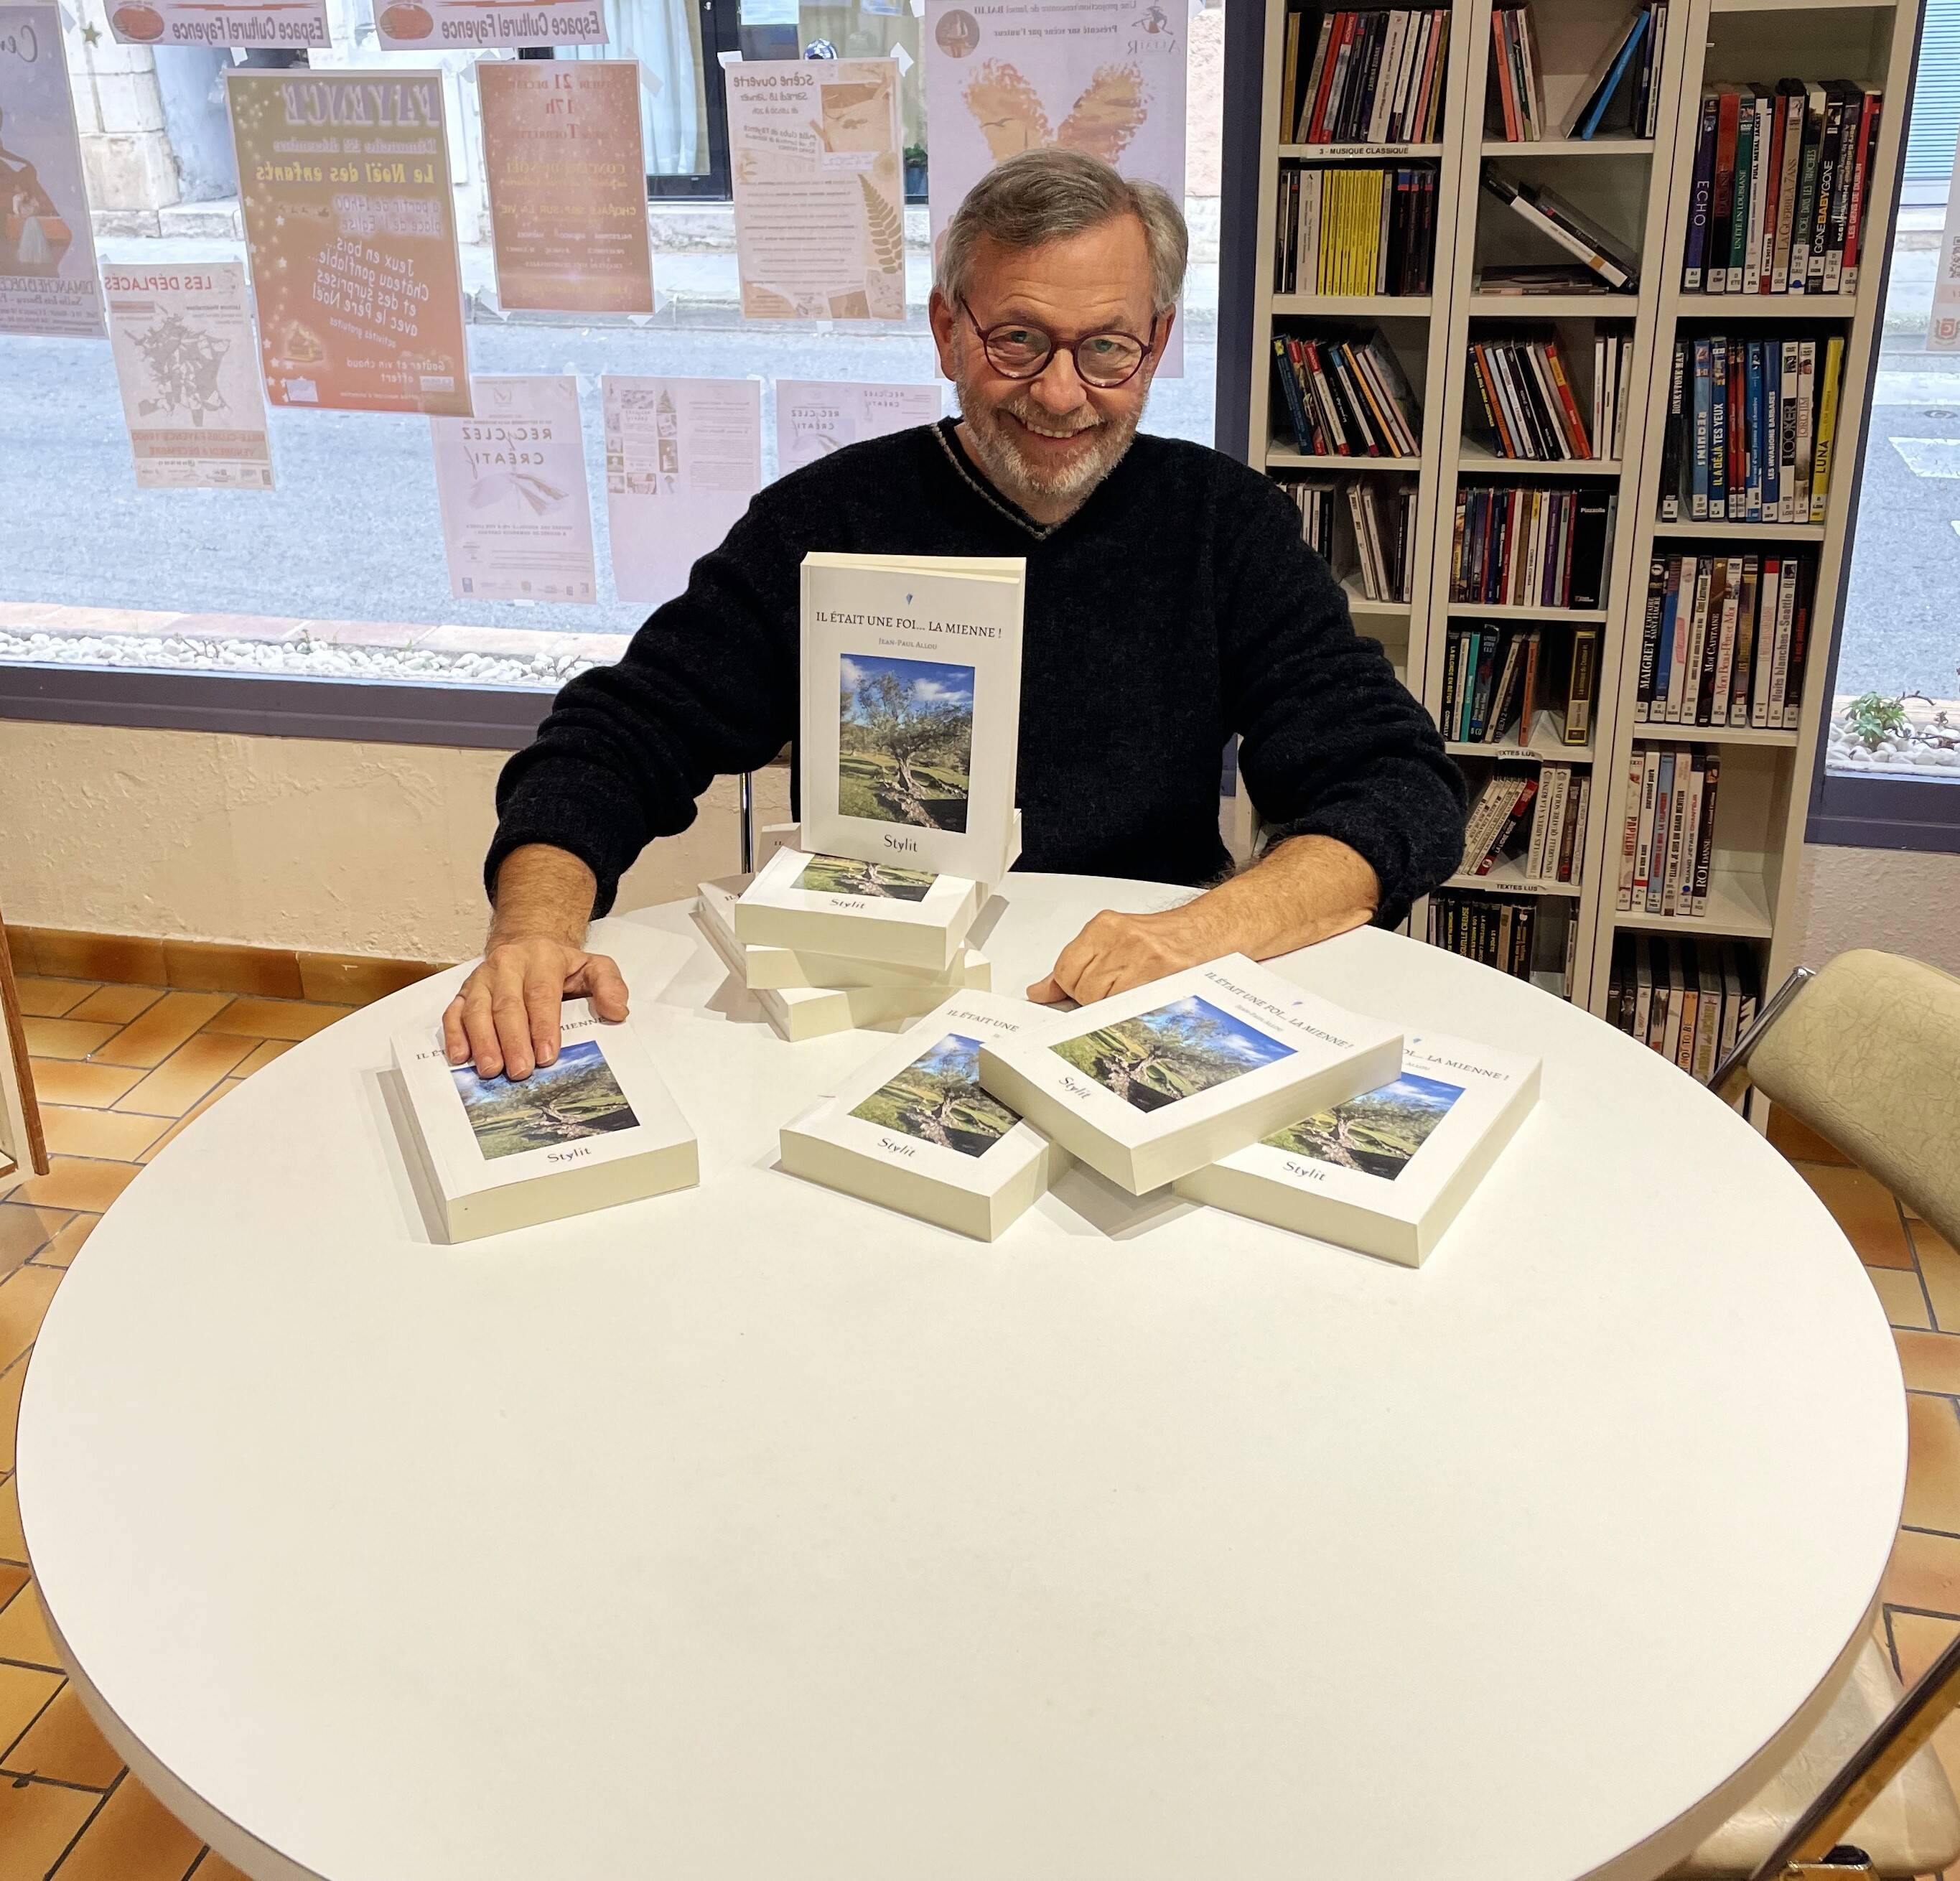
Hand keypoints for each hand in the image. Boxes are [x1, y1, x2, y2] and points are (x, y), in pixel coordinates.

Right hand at [441, 937, 629, 1080]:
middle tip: (520, 1071)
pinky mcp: (463, 992)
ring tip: (491, 1069)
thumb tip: (617, 1011)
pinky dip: (455, 1035)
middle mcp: (507, 965)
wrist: (528, 947)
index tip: (548, 1055)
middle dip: (513, 1041)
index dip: (543, 1026)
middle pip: (507, 1006)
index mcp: (541, 958)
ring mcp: (481, 979)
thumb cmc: (561, 967)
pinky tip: (461, 1057)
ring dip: (483, 1042)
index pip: (541, 995)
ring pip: (477, 1010)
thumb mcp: (594, 967)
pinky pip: (453, 1013)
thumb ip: (609, 985)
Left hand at [1027, 905, 1221, 1006]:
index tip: (1087, 992)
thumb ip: (1075, 966)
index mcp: (1104, 926)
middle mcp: (1122, 937)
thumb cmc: (1161, 940)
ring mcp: (1145, 955)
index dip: (1074, 989)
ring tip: (1136, 991)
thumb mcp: (1112, 943)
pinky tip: (1145, 999)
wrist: (1207, 932)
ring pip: (1105, 1002)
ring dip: (1116, 1007)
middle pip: (1083, 989)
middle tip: (1119, 990)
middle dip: (1095, 1000)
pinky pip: (1131, 1007)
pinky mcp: (1164, 974)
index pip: (1065, 970)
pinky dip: (1133, 1012)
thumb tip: (1039, 992)